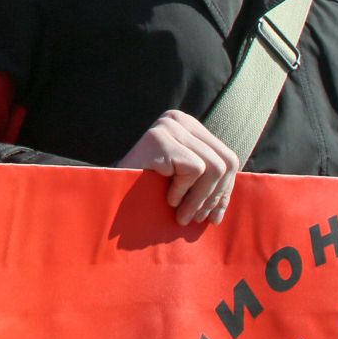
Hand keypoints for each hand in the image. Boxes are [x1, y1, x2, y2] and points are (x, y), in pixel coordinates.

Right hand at [116, 109, 240, 225]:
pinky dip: (182, 192)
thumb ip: (206, 179)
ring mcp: (169, 126)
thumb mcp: (182, 181)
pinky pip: (193, 170)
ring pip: (214, 167)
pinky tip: (166, 199)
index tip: (214, 215)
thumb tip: (230, 199)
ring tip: (181, 215)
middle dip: (216, 195)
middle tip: (197, 219)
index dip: (225, 190)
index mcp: (187, 126)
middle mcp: (178, 119)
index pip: (227, 156)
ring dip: (199, 199)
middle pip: (227, 160)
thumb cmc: (143, 190)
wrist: (107, 192)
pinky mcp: (161, 138)